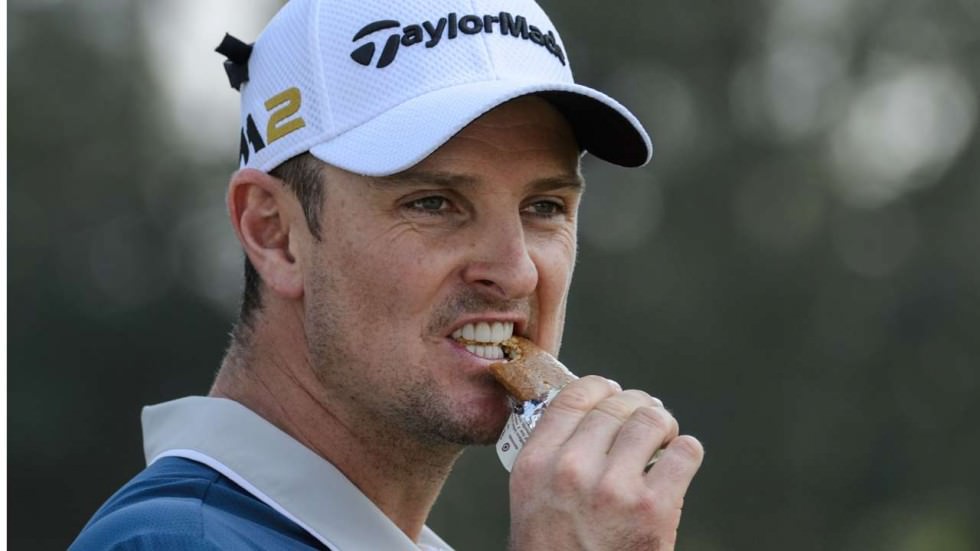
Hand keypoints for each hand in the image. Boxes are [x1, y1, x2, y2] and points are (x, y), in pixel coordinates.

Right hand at [508, 376, 703, 549]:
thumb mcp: (534, 498)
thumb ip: (553, 454)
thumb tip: (591, 412)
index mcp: (536, 463)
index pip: (574, 396)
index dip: (601, 387)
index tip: (613, 393)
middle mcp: (571, 469)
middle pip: (616, 404)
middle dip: (637, 406)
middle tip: (646, 418)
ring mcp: (614, 488)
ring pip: (651, 420)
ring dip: (663, 425)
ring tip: (664, 438)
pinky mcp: (653, 509)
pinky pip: (684, 452)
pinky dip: (686, 453)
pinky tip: (677, 463)